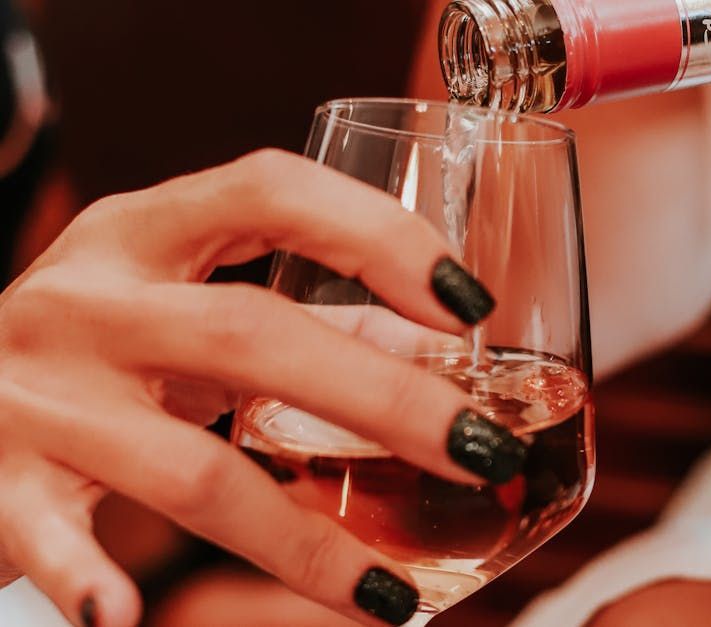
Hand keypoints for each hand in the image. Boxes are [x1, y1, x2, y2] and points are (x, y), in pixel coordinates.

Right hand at [0, 149, 522, 625]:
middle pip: (249, 336)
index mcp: (145, 233)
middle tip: (483, 452)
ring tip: (390, 593)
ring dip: (301, 540)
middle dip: (383, 399)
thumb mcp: (188, 304)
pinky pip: (47, 533)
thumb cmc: (99, 346)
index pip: (271, 194)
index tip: (468, 302)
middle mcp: (88, 301)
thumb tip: (442, 349)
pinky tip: (126, 621)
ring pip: (188, 467)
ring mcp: (36, 394)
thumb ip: (310, 321)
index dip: (378, 236)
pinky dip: (86, 578)